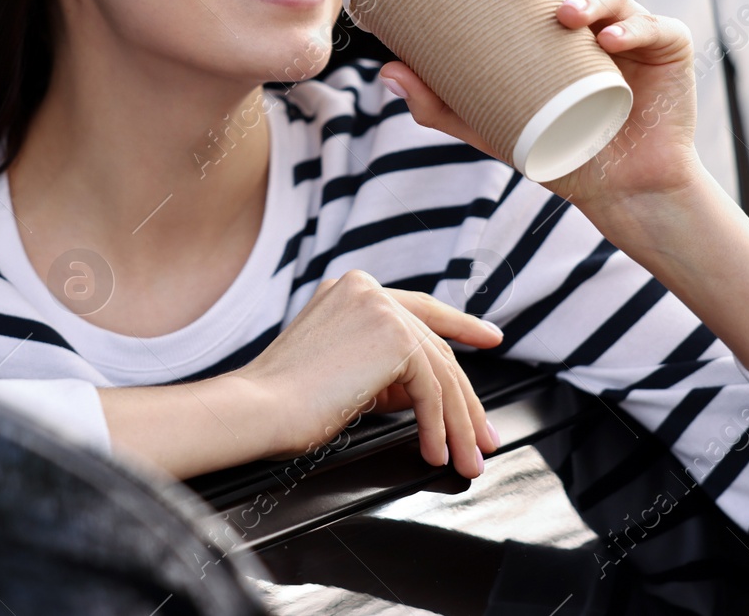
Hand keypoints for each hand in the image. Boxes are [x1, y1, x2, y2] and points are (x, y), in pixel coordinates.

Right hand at [236, 270, 502, 477]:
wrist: (260, 409)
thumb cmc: (288, 401)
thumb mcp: (346, 372)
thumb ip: (387, 369)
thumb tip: (430, 392)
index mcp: (354, 290)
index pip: (422, 309)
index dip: (461, 324)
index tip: (489, 337)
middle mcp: (369, 290)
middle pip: (436, 347)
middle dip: (466, 400)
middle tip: (484, 437)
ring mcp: (381, 308)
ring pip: (440, 372)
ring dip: (458, 423)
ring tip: (464, 459)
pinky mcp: (393, 337)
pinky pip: (431, 389)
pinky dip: (438, 426)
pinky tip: (434, 452)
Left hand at [379, 0, 702, 208]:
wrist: (619, 187)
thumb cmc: (556, 146)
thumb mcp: (490, 123)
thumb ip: (440, 103)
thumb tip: (385, 70)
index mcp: (548, 12)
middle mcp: (588, 9)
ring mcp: (629, 24)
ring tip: (564, 17)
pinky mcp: (666, 45)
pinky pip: (648, 29)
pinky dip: (629, 31)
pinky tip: (608, 42)